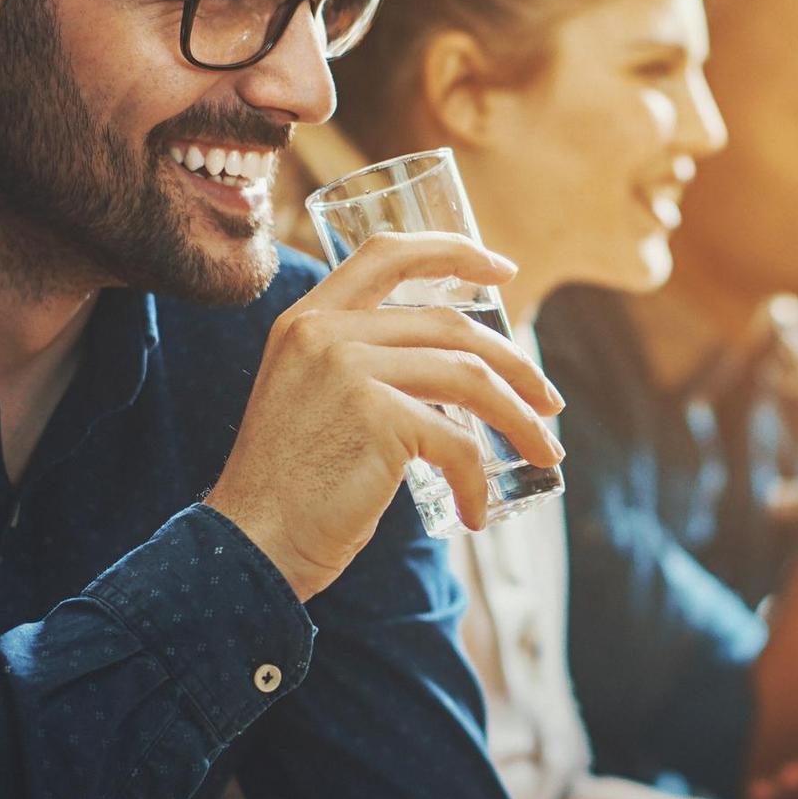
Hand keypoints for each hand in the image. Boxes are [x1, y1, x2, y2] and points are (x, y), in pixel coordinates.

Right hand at [205, 232, 562, 599]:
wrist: (249, 545)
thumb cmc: (291, 488)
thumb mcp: (316, 402)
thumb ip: (364, 371)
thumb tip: (459, 377)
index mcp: (309, 319)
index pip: (387, 254)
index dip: (454, 253)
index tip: (505, 270)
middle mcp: (326, 332)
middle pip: (452, 325)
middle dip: (515, 364)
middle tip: (549, 400)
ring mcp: (350, 369)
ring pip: (470, 377)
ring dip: (520, 417)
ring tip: (546, 450)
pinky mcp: (378, 417)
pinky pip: (457, 442)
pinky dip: (478, 480)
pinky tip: (478, 510)